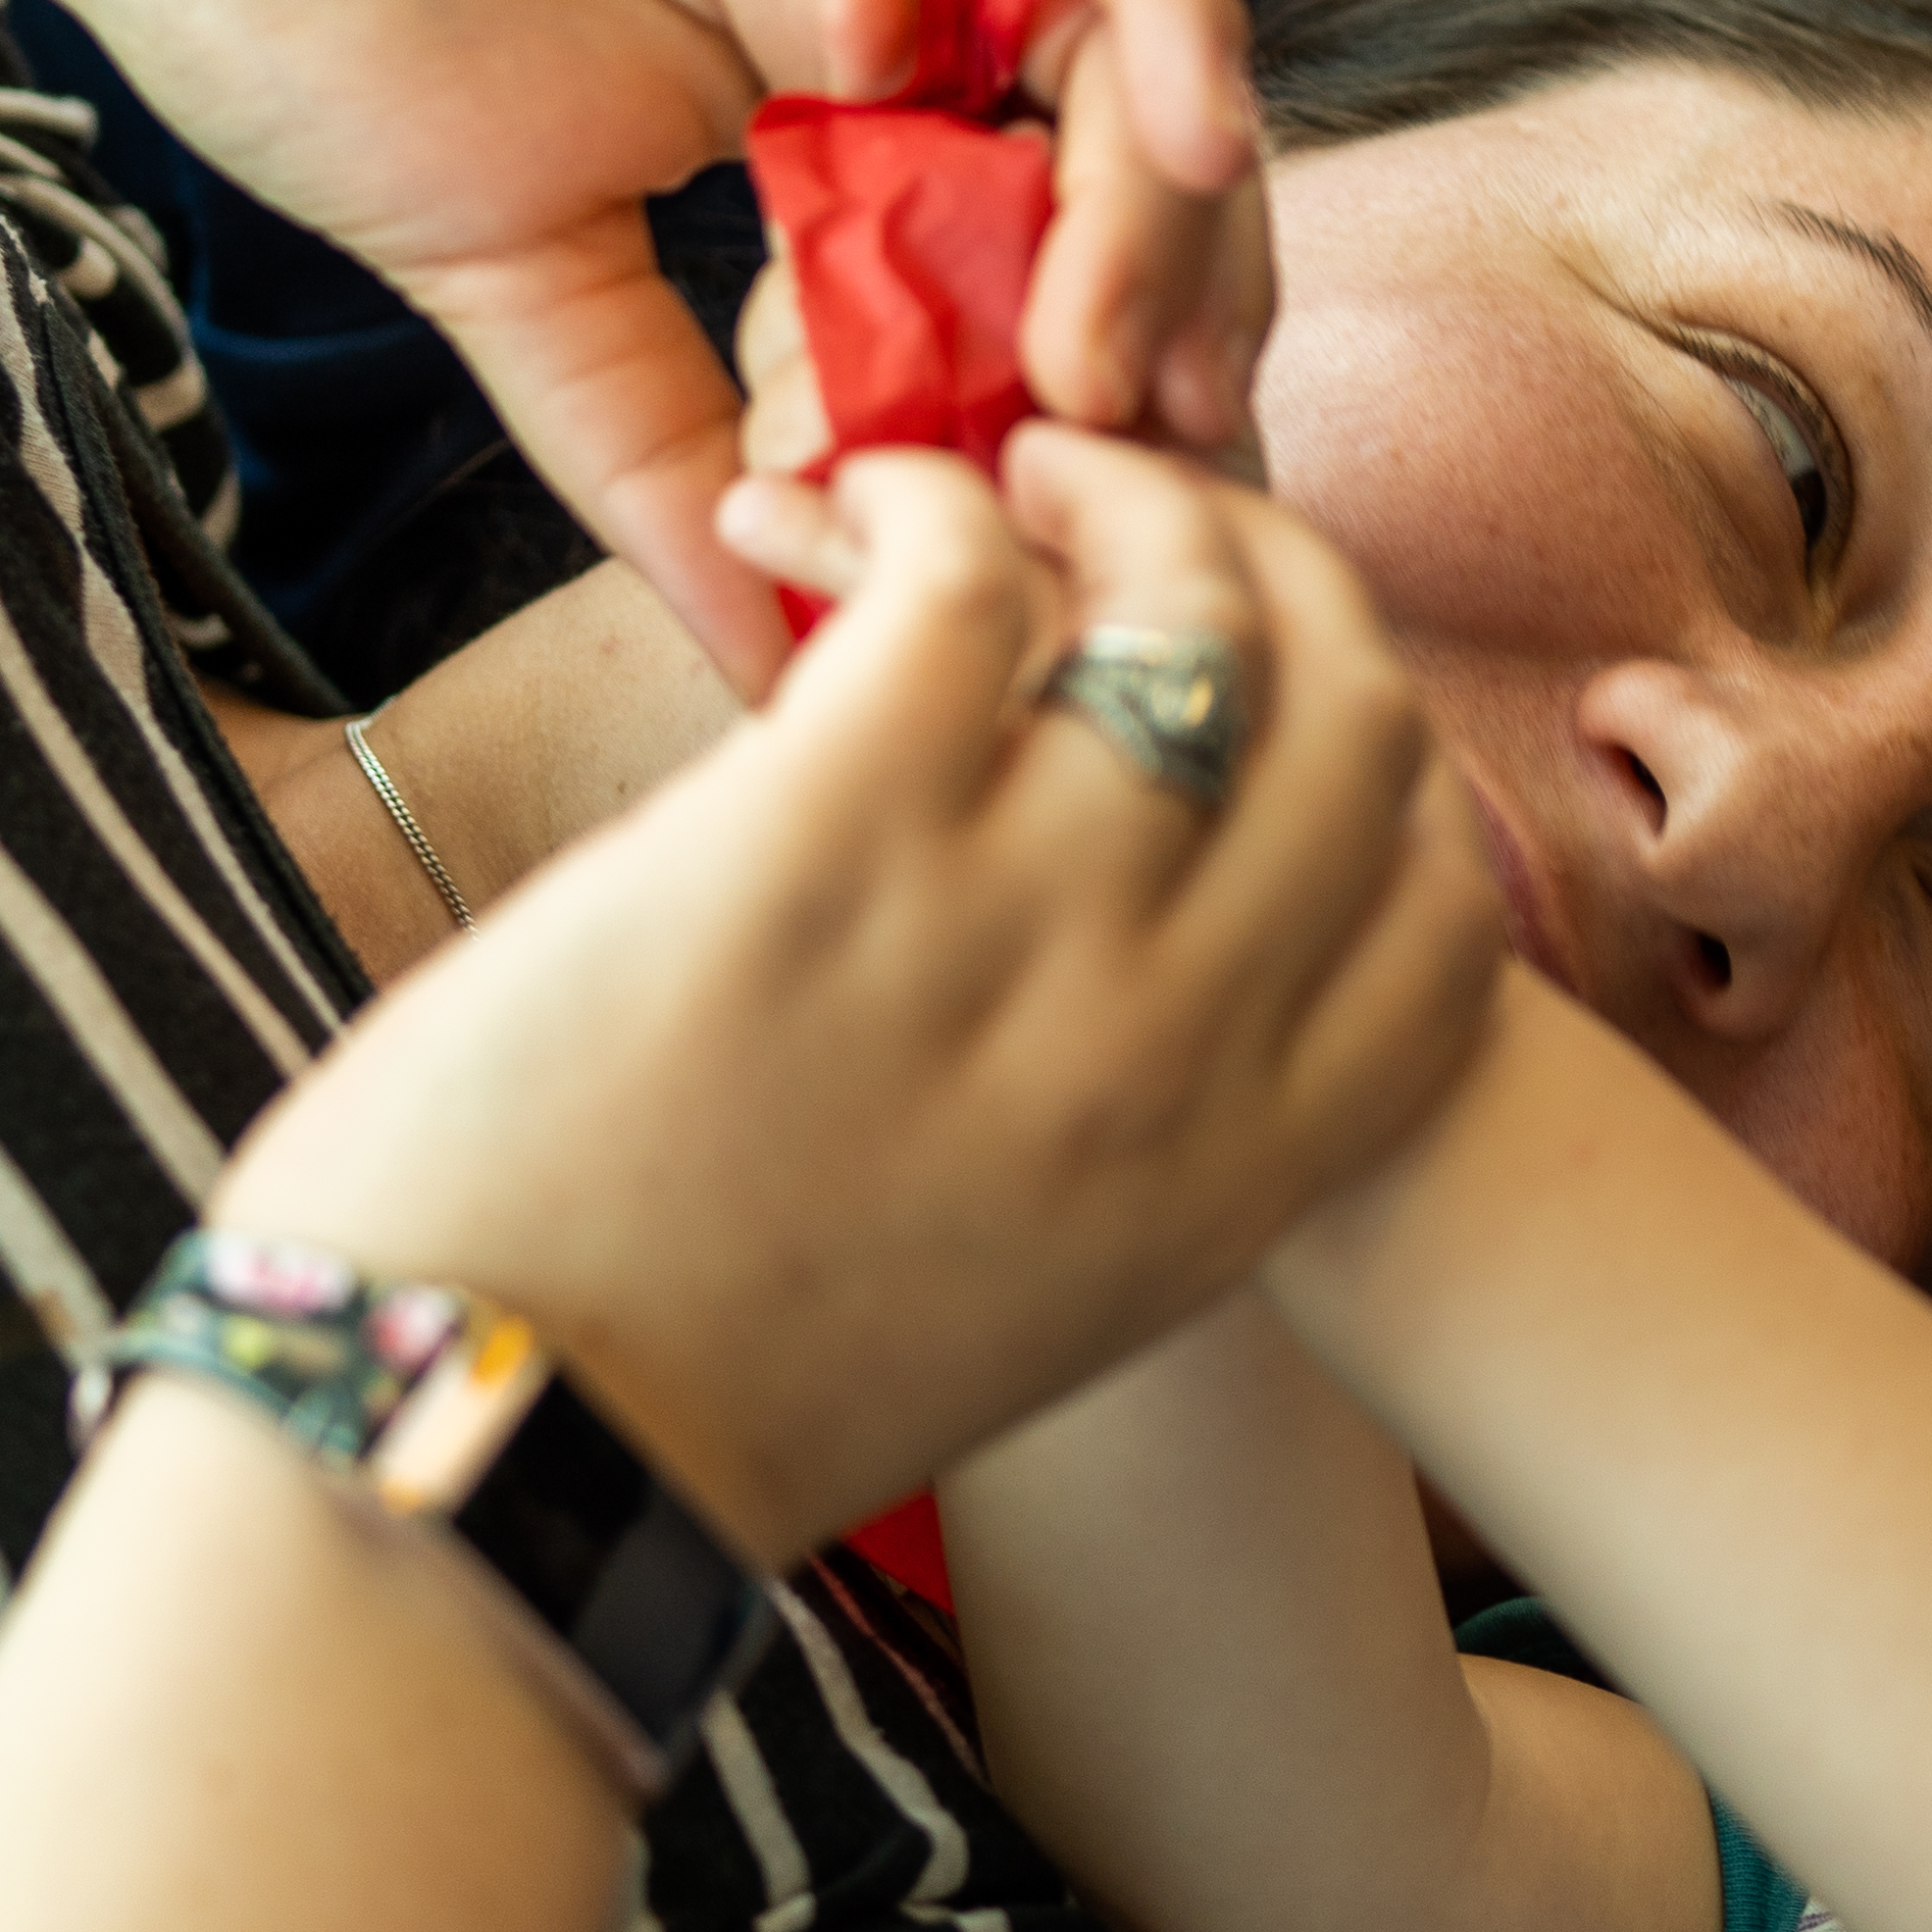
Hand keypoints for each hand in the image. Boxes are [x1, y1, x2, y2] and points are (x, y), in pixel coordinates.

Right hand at [0, 0, 1293, 686]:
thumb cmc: (294, 14)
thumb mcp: (510, 285)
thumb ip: (662, 459)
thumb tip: (781, 688)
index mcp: (867, 54)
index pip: (1082, 187)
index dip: (1142, 328)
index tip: (1144, 484)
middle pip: (1136, 27)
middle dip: (1174, 209)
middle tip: (1135, 369)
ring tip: (1182, 135)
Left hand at [210, 432, 1499, 1561]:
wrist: (484, 1461)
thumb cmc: (702, 1388)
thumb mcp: (1018, 1295)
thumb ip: (1121, 1140)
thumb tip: (1121, 969)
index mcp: (1231, 1185)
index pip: (1447, 922)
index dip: (1388, 775)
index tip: (1273, 701)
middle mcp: (1169, 1057)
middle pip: (1360, 727)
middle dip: (1282, 579)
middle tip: (1148, 517)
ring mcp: (1015, 940)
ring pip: (1192, 617)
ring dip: (1112, 496)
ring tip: (1012, 470)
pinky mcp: (832, 839)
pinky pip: (968, 585)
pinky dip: (931, 506)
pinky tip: (859, 513)